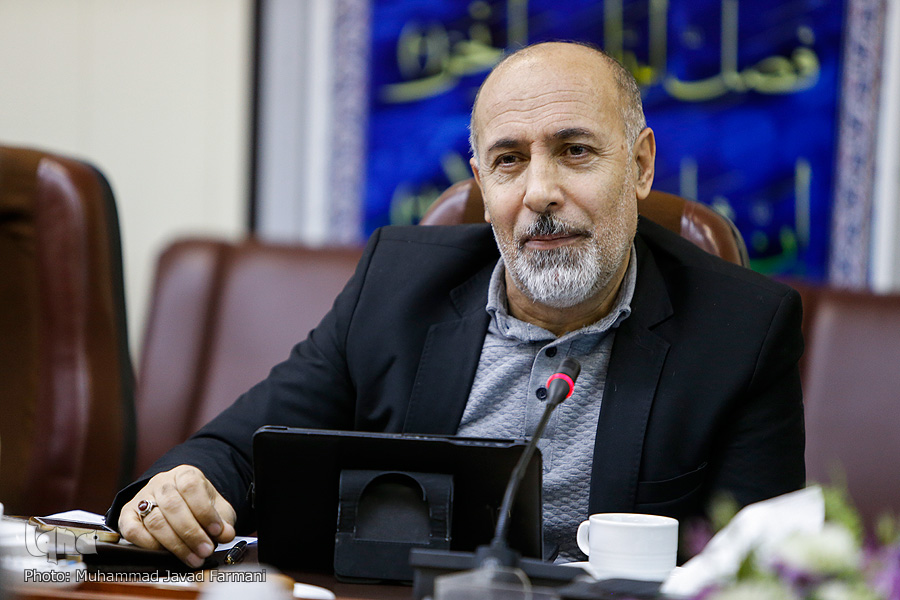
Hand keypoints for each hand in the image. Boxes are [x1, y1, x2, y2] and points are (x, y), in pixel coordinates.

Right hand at [118, 465, 236, 567]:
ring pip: (155, 521)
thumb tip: (226, 534)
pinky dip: (148, 544)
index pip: (191, 487)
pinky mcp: (127, 514)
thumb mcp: (217, 508)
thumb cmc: (198, 505)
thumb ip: (223, 520)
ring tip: (192, 557)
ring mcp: (142, 497)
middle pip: (173, 506)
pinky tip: (164, 553)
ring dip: (175, 544)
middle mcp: (161, 483)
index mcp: (185, 474)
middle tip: (205, 550)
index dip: (205, 511)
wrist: (178, 502)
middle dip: (192, 533)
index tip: (217, 531)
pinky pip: (132, 530)